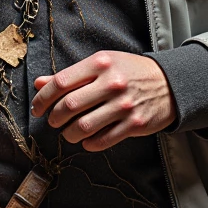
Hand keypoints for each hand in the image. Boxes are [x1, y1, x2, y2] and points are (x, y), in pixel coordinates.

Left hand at [31, 51, 175, 151]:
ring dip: (69, 134)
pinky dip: (89, 144)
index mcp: (101, 63)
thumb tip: (39, 84)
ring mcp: (124, 105)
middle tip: (53, 122)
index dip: (43, 98)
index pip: (61, 82)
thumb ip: (71, 75)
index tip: (37, 108)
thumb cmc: (129, 72)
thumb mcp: (102, 65)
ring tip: (68, 132)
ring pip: (83, 127)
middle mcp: (112, 83)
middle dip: (54, 118)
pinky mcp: (135, 124)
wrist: (170, 83)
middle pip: (69, 106)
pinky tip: (86, 140)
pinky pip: (102, 140)